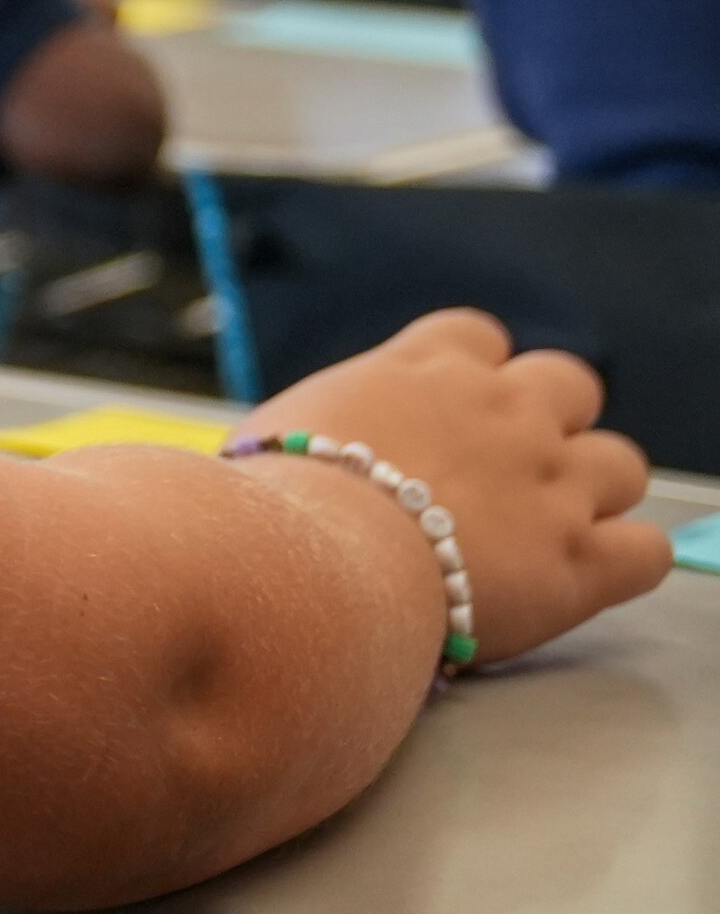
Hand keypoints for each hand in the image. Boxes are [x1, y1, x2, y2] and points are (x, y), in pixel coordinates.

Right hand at [258, 309, 669, 667]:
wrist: (308, 566)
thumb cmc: (266, 504)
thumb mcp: (273, 431)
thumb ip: (319, 426)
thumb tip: (290, 451)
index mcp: (420, 370)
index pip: (476, 336)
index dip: (473, 373)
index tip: (447, 413)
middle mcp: (500, 412)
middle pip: (569, 383)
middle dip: (551, 421)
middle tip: (509, 471)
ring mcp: (549, 484)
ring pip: (622, 463)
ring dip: (593, 490)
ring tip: (548, 529)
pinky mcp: (580, 563)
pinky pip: (647, 550)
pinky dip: (625, 561)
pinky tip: (583, 577)